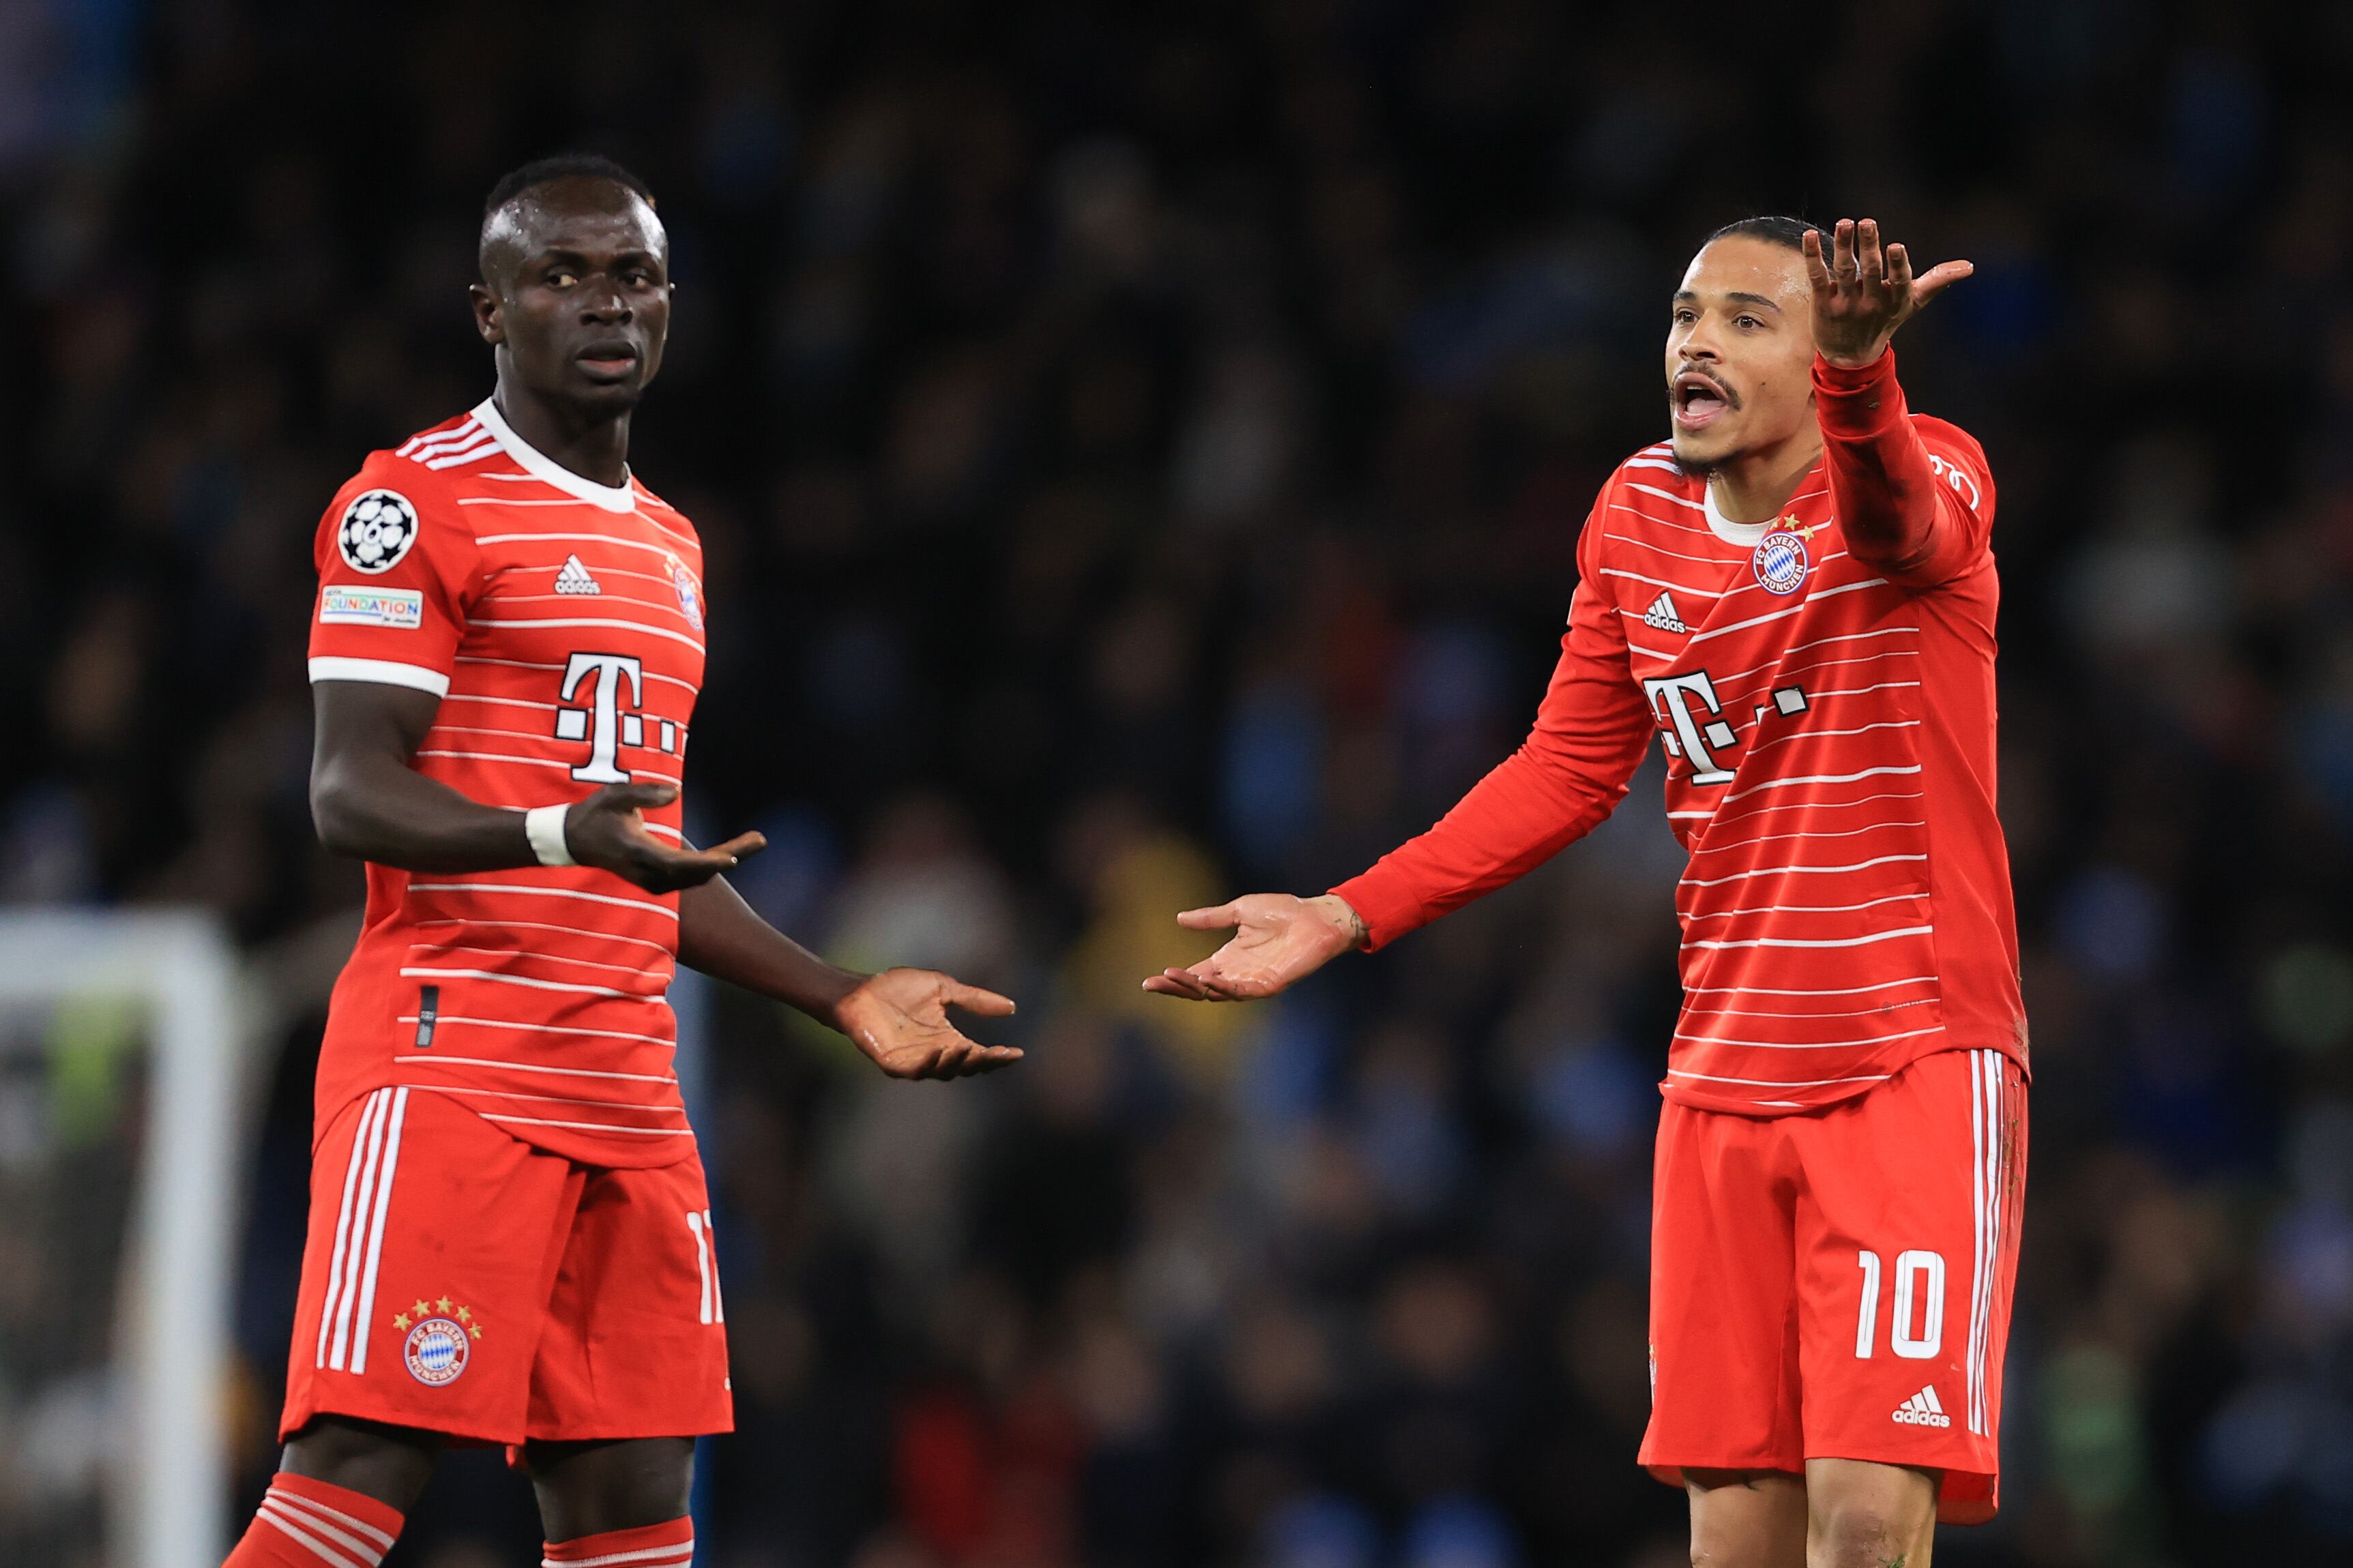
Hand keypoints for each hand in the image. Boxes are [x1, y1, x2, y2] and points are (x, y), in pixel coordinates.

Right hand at [564, 783, 765, 892]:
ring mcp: (651, 881)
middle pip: (696, 871)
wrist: (573, 841)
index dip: (706, 863)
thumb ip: (644, 793)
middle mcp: (648, 872)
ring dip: (725, 859)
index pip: (678, 863)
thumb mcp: (614, 795)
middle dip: (730, 856)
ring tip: (754, 840)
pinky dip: (711, 865)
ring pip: (696, 877)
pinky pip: (689, 877)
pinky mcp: (655, 881)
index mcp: (639, 852)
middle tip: (760, 839)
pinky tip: (731, 851)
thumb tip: (675, 791)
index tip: (732, 858)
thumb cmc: (596, 814)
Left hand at [834, 967, 1021, 1079]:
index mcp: (948, 1038)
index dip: (998, 1057)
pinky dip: (928, 1064)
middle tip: (998, 1053)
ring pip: (942, 1072)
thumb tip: (1011, 1008)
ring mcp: (913, 1061)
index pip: (978, 1054)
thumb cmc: (898, 988)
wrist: (861, 989)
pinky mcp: (892, 1063)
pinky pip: (914, 1071)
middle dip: (983, 1063)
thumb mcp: (944, 988)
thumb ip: (974, 999)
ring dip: (957, 1063)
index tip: (1017, 1054)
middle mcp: (934, 1054)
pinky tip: (939, 1052)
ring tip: (969, 1048)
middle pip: (965, 1068)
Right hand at [1143, 893, 1364, 1001]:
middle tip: (1152, 984)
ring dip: (1193, 987)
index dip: (1173, 978)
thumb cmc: (1282, 911)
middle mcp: (1236, 974)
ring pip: (1215, 993)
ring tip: (1172, 976)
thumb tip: (1179, 919)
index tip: (1149, 981)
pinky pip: (1242, 992)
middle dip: (1175, 987)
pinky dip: (1223, 988)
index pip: (1194, 974)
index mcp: (1227, 959)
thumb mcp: (1239, 910)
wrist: (1315, 916)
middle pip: (1198, 988)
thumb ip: (1211, 918)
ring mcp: (1251, 982)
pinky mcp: (1269, 985)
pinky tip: (1206, 981)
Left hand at [1803, 218, 1971, 368]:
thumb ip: (1937, 281)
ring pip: (1844, 271)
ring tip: (1844, 223)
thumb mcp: (1912, 304)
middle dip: (1869, 246)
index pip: (1898, 282)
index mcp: (1894, 301)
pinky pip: (1817, 278)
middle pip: (1870, 271)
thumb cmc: (1884, 321)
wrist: (1850, 357)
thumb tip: (1969, 266)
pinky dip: (1814, 257)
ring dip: (1843, 246)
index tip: (1897, 247)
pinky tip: (1809, 237)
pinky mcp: (1822, 304)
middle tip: (1866, 222)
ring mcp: (1845, 304)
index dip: (1898, 265)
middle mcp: (1870, 303)